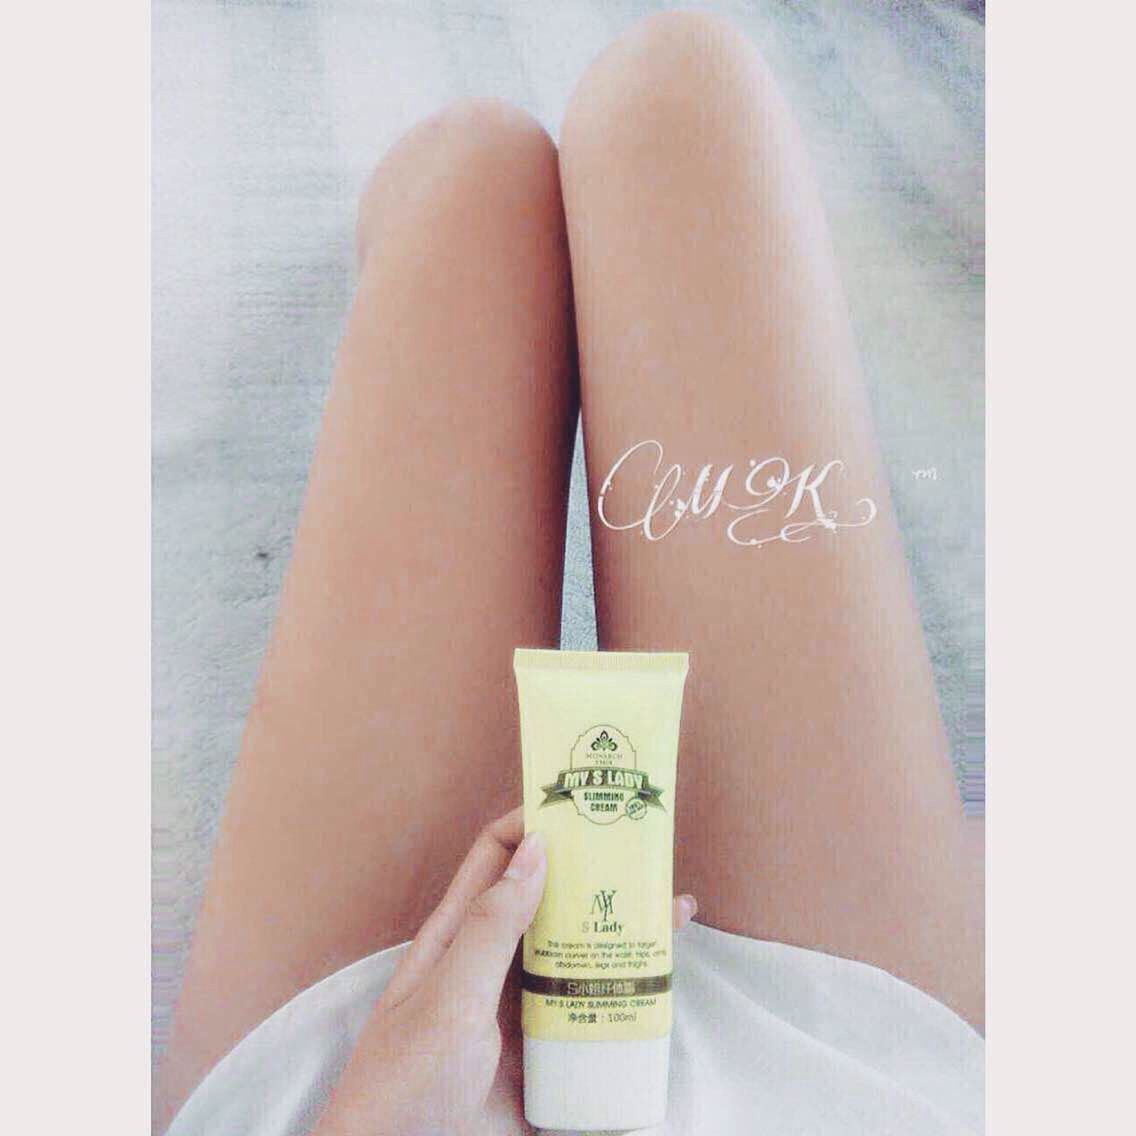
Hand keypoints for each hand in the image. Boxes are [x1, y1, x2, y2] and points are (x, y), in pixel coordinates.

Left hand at [312, 807, 697, 1135]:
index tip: (583, 803)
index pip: (497, 855)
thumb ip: (491, 928)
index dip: (534, 822)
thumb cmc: (406, 1082)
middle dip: (595, 873)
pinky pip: (589, 1013)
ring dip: (620, 931)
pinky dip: (625, 995)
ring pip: (576, 954)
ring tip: (674, 914)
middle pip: (549, 901)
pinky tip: (658, 989)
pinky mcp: (545, 1053)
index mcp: (458, 934)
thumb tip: (537, 848)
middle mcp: (493, 962)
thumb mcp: (449, 998)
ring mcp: (521, 1009)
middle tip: (650, 854)